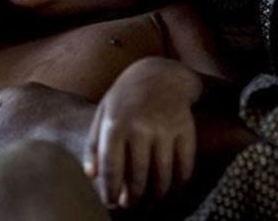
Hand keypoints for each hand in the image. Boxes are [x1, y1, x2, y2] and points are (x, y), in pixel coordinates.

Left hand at [85, 57, 202, 208]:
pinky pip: (184, 166)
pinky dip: (179, 181)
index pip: (111, 168)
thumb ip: (94, 145)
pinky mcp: (186, 129)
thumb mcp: (103, 114)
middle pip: (138, 176)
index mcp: (115, 123)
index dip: (111, 191)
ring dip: (157, 193)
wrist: (160, 74)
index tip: (111, 202)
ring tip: (151, 197)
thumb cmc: (126, 98)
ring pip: (162, 175)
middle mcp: (140, 126)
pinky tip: (173, 185)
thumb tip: (91, 177)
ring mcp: (165, 128)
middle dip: (134, 196)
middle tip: (131, 203)